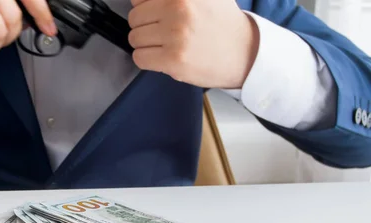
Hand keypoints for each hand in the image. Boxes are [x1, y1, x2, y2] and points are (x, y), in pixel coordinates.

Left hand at [127, 0, 259, 88]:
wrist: (245, 52)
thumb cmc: (221, 23)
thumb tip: (138, 0)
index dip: (145, 8)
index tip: (157, 15)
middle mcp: (179, 7)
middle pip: (134, 17)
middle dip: (145, 27)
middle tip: (164, 33)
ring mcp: (176, 34)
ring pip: (134, 38)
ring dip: (146, 44)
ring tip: (167, 45)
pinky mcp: (173, 59)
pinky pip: (139, 58)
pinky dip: (148, 60)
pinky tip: (164, 57)